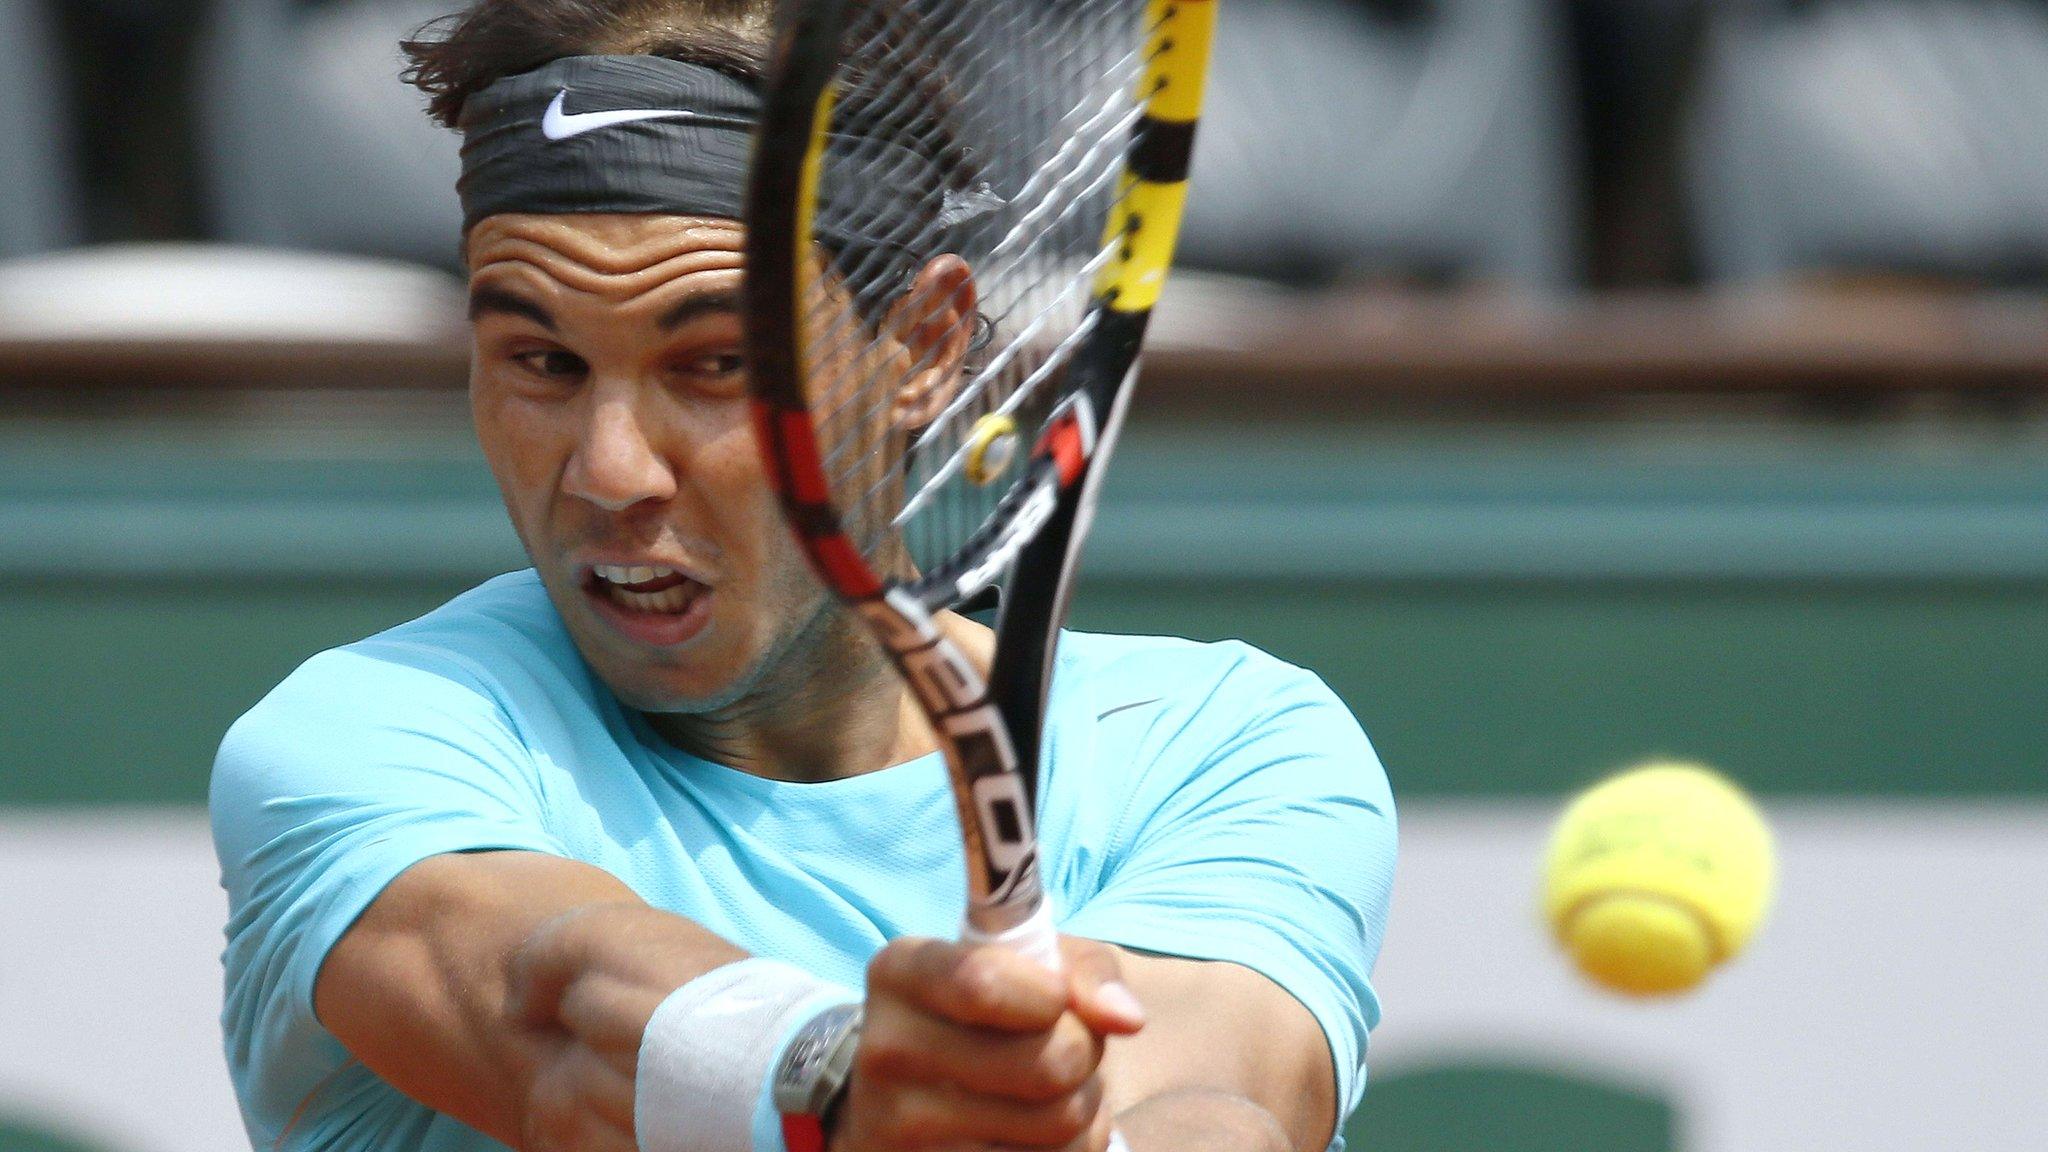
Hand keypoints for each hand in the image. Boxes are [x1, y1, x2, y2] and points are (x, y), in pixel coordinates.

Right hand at [835, 935, 1145, 1150]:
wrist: (912, 1092)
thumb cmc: (990, 1011)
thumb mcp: (1027, 966)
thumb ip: (1083, 972)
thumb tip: (1127, 1017)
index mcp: (901, 972)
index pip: (984, 984)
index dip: (1053, 997)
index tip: (1058, 998)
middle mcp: (887, 1050)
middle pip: (1047, 1063)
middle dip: (1086, 1053)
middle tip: (1070, 1048)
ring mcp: (901, 1127)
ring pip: (1059, 1123)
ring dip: (1085, 1106)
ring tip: (1056, 1090)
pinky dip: (1071, 1149)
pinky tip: (1038, 1133)